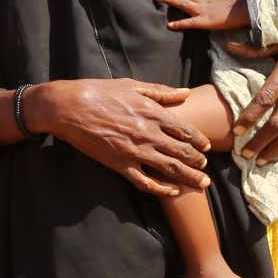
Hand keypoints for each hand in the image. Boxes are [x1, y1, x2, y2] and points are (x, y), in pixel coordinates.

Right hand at [33, 78, 209, 195]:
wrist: (70, 108)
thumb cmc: (99, 92)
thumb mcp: (132, 86)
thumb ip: (161, 92)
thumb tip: (185, 92)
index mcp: (152, 113)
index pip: (185, 130)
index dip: (199, 140)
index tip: (207, 147)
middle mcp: (148, 134)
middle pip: (182, 152)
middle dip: (198, 162)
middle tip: (206, 168)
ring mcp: (135, 152)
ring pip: (170, 169)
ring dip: (189, 177)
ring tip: (201, 184)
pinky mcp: (120, 165)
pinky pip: (145, 182)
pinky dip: (161, 190)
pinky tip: (171, 192)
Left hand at [153, 0, 247, 31]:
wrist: (244, 12)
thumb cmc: (234, 8)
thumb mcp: (220, 1)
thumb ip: (210, 1)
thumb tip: (205, 1)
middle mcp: (202, 1)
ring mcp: (202, 10)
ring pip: (183, 3)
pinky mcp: (205, 22)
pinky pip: (190, 23)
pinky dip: (180, 24)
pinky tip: (170, 25)